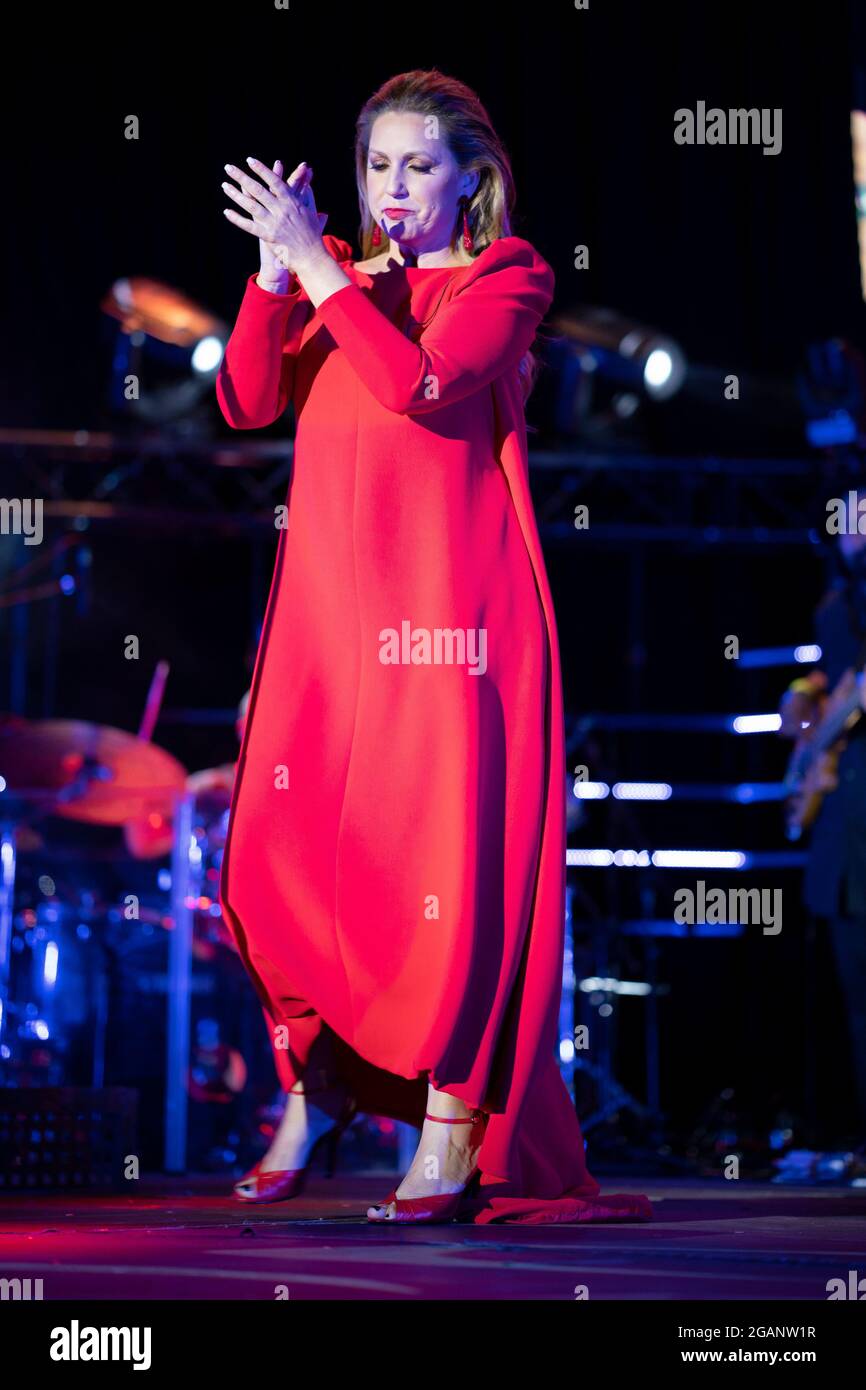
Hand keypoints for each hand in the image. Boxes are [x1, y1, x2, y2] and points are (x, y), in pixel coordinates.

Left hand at [222, 156, 327, 275]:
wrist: (312, 256)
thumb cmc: (312, 234)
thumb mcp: (311, 211)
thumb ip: (307, 195)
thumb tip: (308, 182)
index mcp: (291, 201)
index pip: (274, 181)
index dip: (262, 170)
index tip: (250, 160)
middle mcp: (282, 210)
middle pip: (258, 190)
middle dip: (242, 177)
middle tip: (229, 168)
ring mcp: (274, 223)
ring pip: (251, 206)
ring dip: (236, 195)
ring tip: (225, 185)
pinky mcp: (269, 236)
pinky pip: (249, 226)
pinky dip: (237, 219)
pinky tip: (227, 212)